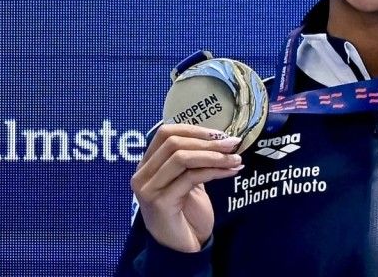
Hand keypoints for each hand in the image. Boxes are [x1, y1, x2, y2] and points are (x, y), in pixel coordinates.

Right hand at [130, 124, 243, 252]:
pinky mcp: (160, 202)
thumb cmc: (187, 213)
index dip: (195, 129)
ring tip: (235, 159)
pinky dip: (214, 171)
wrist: (182, 247)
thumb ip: (196, 159)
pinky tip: (231, 172)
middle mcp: (142, 174)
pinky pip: (190, 177)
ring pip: (182, 158)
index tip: (221, 133)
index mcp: (147, 164)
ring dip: (213, 156)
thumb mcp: (190, 179)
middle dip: (208, 142)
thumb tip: (222, 137)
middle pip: (174, 143)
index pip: (166, 133)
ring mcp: (148, 188)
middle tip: (233, 144)